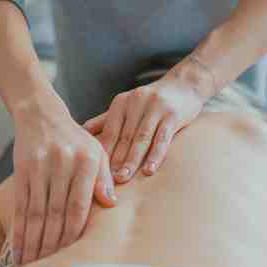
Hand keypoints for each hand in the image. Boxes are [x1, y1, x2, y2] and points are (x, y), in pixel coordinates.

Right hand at [11, 96, 116, 265]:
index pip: (79, 206)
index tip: (72, 257)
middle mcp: (63, 164)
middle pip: (56, 213)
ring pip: (36, 213)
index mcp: (87, 161)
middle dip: (52, 245)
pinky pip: (20, 206)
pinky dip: (19, 231)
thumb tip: (112, 204)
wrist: (41, 115)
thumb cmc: (76, 139)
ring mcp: (40, 167)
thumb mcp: (97, 151)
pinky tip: (19, 249)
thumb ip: (104, 178)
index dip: (74, 234)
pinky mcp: (21, 171)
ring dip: (34, 243)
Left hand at [83, 59, 214, 182]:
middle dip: (114, 160)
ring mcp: (155, 108)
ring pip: (141, 138)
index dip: (102, 153)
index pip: (109, 131)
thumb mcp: (127, 106)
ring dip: (131, 160)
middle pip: (123, 137)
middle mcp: (136, 102)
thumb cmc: (152, 101)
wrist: (184, 85)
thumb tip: (81, 133)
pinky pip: (163, 138)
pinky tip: (149, 170)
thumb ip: (105, 120)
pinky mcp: (173, 114)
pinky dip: (155, 155)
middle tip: (105, 182)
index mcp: (121, 103)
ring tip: (123, 178)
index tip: (94, 173)